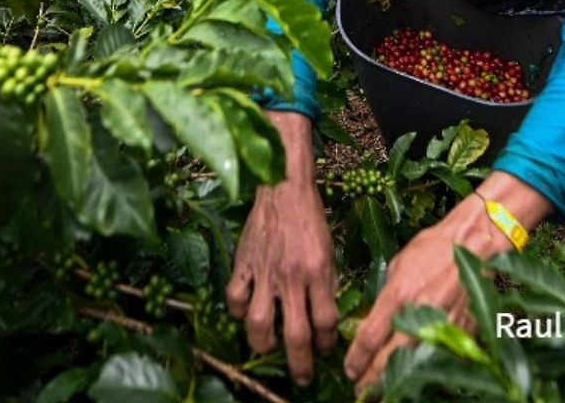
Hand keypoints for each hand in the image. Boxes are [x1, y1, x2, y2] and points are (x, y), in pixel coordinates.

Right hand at [226, 111, 337, 385]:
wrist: (283, 187)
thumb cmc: (310, 218)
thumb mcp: (329, 250)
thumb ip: (326, 282)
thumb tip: (327, 316)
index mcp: (318, 272)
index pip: (325, 321)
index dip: (328, 344)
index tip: (328, 352)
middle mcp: (292, 277)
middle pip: (295, 334)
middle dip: (301, 363)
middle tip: (303, 378)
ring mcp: (265, 272)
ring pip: (259, 324)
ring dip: (264, 344)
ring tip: (269, 349)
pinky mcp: (244, 264)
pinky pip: (236, 298)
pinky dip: (239, 311)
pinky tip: (245, 314)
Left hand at [344, 173, 553, 395]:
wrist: (477, 242)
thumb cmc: (436, 247)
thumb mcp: (399, 265)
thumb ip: (386, 296)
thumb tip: (374, 320)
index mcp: (399, 295)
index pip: (369, 338)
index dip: (356, 359)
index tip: (350, 369)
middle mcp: (419, 314)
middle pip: (389, 361)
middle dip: (371, 381)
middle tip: (361, 391)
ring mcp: (443, 326)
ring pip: (416, 367)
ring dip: (398, 382)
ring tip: (385, 391)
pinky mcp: (464, 332)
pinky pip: (443, 360)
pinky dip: (430, 372)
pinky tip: (420, 377)